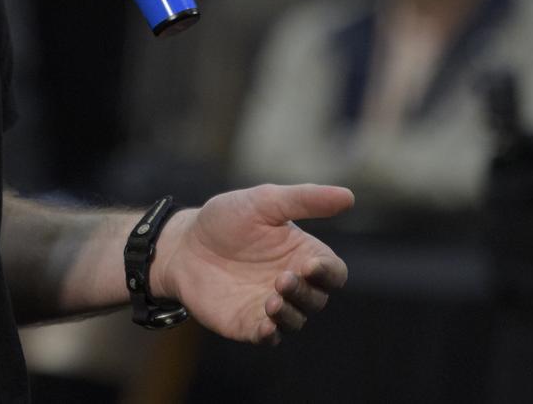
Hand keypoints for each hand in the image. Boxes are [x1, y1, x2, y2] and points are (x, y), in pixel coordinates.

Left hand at [152, 184, 353, 344]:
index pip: (333, 272)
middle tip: (282, 278)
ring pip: (296, 320)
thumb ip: (304, 199)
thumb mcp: (264, 201)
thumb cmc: (226, 219)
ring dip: (290, 313)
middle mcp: (291, 282)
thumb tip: (349, 196)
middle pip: (317, 298)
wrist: (182, 243)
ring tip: (272, 299)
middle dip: (304, 291)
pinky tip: (265, 325)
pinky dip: (270, 333)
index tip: (311, 264)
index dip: (328, 272)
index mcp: (301, 253)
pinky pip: (269, 336)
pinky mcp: (248, 322)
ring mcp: (270, 305)